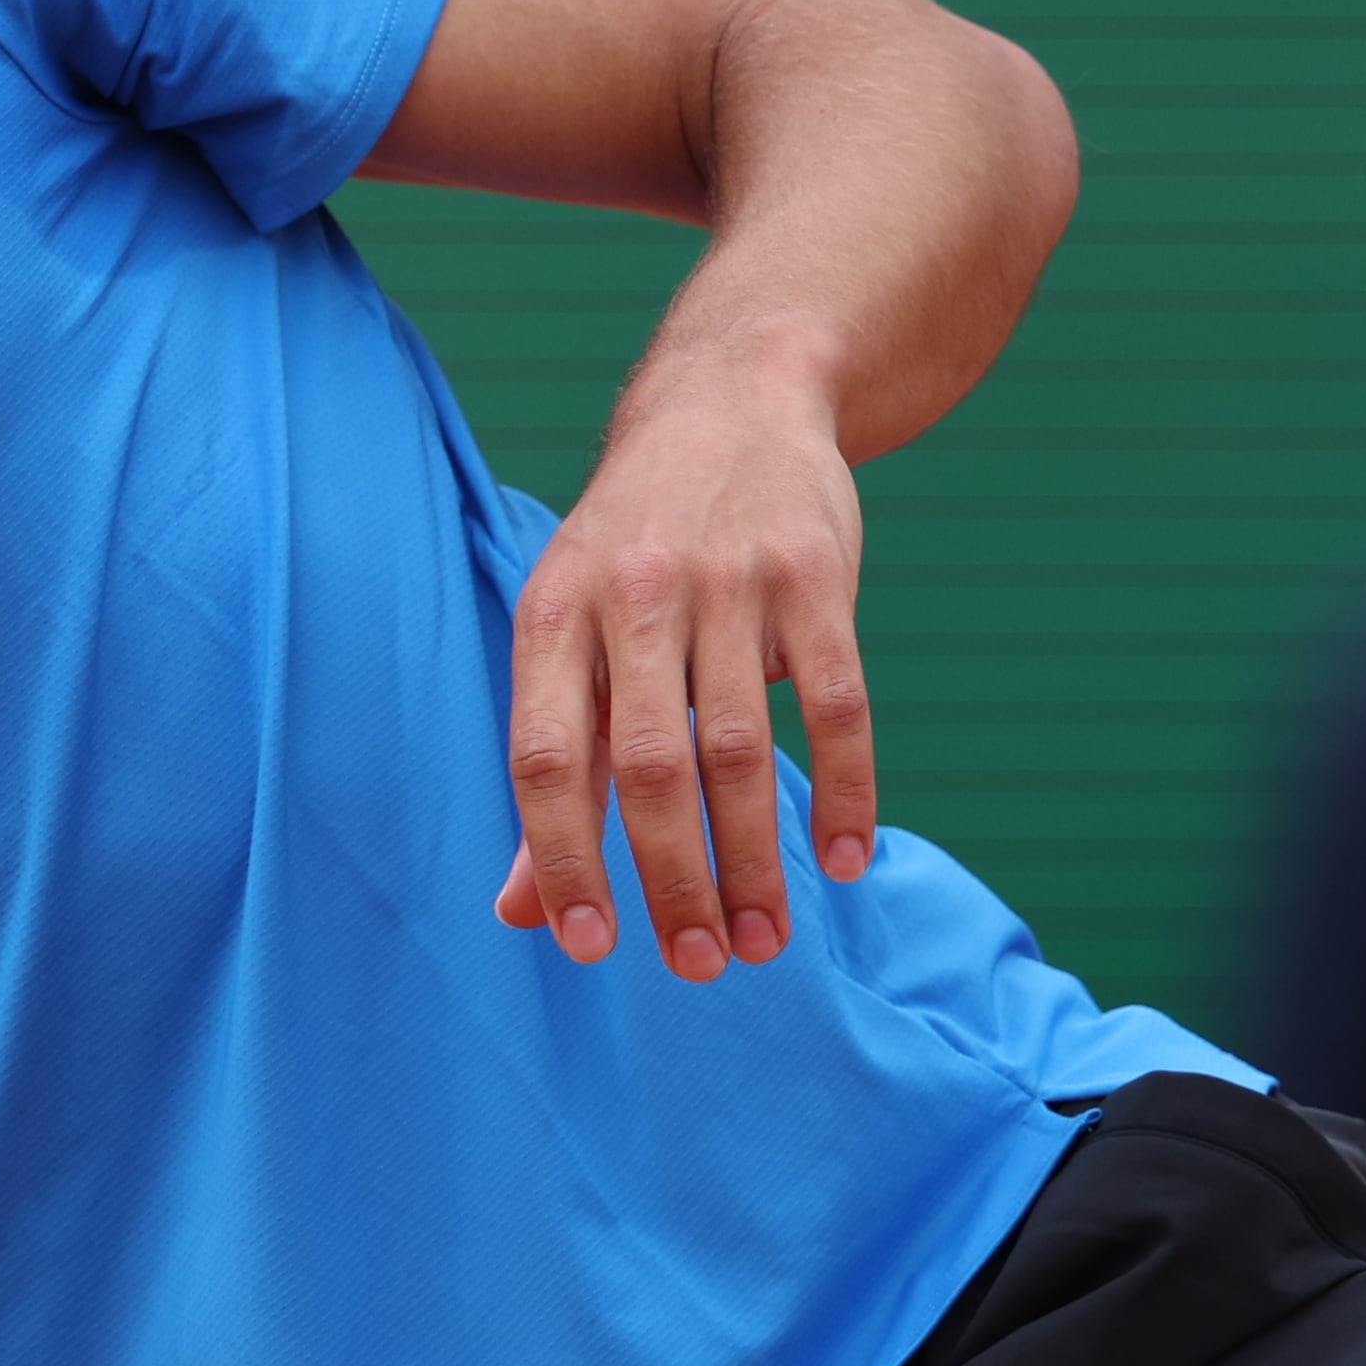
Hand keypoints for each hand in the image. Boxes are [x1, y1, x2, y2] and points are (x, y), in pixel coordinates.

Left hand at [490, 353, 878, 980]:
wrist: (731, 400)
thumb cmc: (633, 550)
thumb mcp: (569, 633)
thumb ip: (559, 770)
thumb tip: (520, 912)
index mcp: (553, 615)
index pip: (545, 757)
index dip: (561, 856)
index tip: (587, 944)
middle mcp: (634, 594)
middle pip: (650, 765)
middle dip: (673, 879)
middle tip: (697, 966)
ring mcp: (728, 581)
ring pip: (743, 749)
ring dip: (757, 859)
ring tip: (763, 941)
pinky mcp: (815, 575)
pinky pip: (837, 703)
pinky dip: (846, 791)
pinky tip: (845, 860)